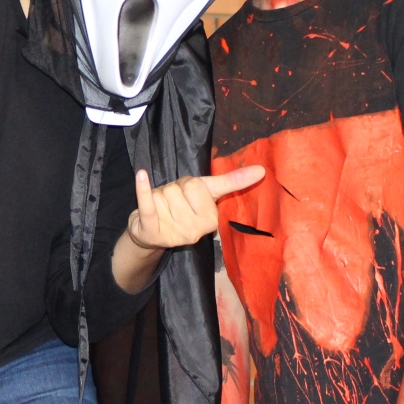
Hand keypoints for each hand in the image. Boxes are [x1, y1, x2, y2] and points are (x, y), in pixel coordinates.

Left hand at [127, 166, 265, 252]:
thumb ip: (232, 182)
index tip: (187, 197)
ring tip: (161, 209)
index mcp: (211, 222)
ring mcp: (172, 233)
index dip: (187, 185)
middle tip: (172, 204)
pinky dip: (143, 189)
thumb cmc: (180, 208)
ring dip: (157, 196)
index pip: (196, 185)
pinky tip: (141, 175)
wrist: (149, 231)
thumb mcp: (207, 194)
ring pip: (162, 194)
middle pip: (178, 188)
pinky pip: (148, 204)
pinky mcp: (150, 231)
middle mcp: (193, 232)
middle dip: (172, 191)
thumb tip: (261, 170)